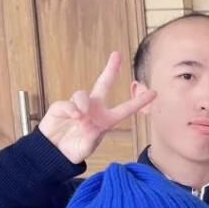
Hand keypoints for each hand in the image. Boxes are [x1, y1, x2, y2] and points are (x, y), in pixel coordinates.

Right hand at [37, 52, 155, 163]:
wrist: (54, 153)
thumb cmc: (74, 150)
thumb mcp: (86, 149)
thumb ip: (89, 138)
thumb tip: (85, 119)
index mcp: (106, 120)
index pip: (125, 109)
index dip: (139, 101)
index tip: (155, 93)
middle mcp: (94, 109)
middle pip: (103, 84)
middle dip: (110, 69)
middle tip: (117, 54)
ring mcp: (77, 106)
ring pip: (82, 95)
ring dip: (83, 103)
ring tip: (80, 116)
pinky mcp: (61, 107)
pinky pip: (68, 103)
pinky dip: (70, 109)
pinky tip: (72, 116)